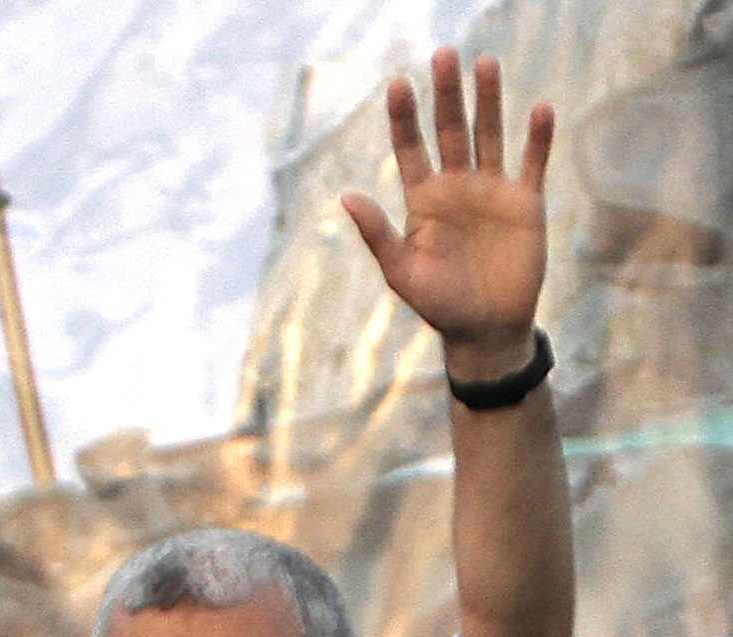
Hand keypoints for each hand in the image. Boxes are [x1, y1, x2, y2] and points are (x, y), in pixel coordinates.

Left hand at [342, 50, 552, 379]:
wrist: (486, 332)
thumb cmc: (440, 306)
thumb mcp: (403, 273)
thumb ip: (378, 234)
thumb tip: (347, 196)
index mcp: (423, 200)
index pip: (410, 148)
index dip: (405, 117)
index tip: (399, 84)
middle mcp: (456, 186)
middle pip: (451, 129)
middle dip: (447, 94)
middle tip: (445, 54)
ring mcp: (492, 190)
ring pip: (489, 134)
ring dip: (489, 100)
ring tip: (485, 64)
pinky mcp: (525, 202)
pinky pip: (533, 162)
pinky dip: (538, 138)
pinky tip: (540, 110)